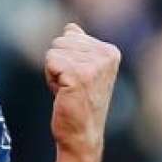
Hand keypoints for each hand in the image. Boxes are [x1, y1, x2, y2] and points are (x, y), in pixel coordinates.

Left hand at [44, 23, 120, 157]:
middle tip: (71, 86)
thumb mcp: (82, 69)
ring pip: (53, 51)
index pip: (70, 35)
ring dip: (54, 72)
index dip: (66, 57)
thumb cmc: (79, 102)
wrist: (81, 134)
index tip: (77, 78)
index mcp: (110, 51)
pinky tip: (63, 93)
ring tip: (68, 90)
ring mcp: (93, 65)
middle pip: (60, 41)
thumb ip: (79, 46)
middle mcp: (106, 55)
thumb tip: (71, 27)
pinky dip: (51, 78)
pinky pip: (50, 62)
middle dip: (58, 63)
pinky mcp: (79, 75)